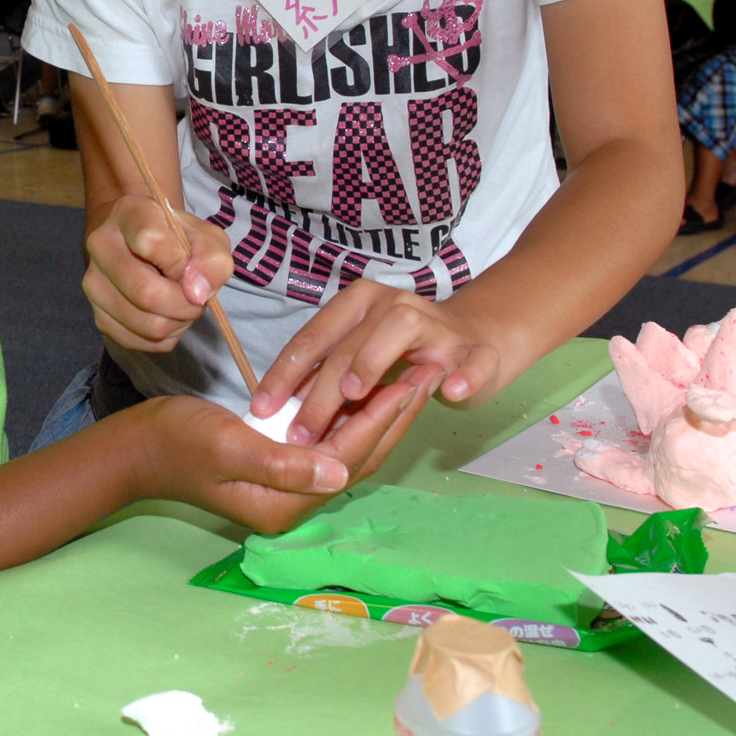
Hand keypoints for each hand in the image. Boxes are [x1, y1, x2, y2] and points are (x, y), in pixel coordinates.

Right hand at [82, 193, 233, 351]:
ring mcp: (94, 284)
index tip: (188, 263)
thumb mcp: (205, 236)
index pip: (150, 242)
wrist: (142, 244)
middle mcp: (101, 246)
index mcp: (128, 213)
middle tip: (196, 296)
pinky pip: (143, 343)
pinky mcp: (99, 317)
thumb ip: (212, 257)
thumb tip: (197, 293)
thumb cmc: (176, 238)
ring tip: (182, 303)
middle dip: (186, 303)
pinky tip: (167, 316)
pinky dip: (166, 335)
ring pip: (148, 325)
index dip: (180, 262)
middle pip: (147, 293)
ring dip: (179, 322)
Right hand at [128, 373, 436, 535]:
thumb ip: (280, 463)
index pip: (348, 458)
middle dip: (395, 416)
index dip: (381, 418)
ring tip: (415, 377)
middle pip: (360, 457)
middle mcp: (295, 501)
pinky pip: (332, 441)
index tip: (411, 380)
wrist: (138, 447)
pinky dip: (355, 415)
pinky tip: (372, 388)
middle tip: (430, 373)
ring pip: (351, 449)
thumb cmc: (176, 442)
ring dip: (382, 414)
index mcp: (284, 504)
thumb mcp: (224, 447)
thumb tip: (337, 475)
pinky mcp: (284, 464)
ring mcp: (290, 485)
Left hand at [252, 281, 504, 445]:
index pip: (314, 337)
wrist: (474, 338)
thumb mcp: (355, 357)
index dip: (285, 374)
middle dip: (320, 389)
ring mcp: (435, 324)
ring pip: (401, 331)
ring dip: (375, 362)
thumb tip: (277, 408)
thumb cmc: (400, 352)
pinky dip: (464, 373)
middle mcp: (393, 305)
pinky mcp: (474, 349)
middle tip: (300, 431)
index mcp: (357, 303)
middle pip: (350, 343)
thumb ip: (324, 373)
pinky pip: (472, 358)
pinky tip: (449, 392)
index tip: (261, 409)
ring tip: (355, 396)